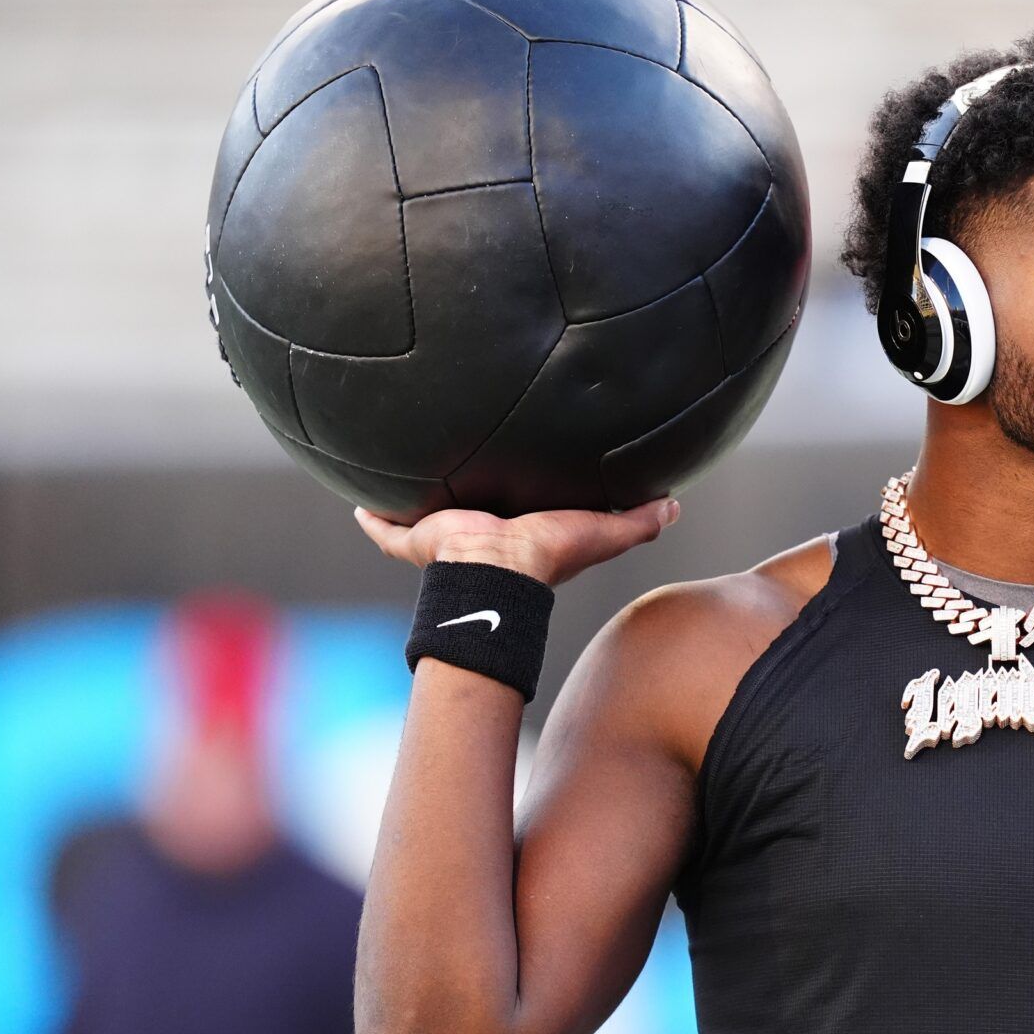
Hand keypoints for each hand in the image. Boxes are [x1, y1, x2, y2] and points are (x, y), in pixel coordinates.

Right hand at [354, 498, 678, 586]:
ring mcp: (443, 537)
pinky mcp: (415, 535)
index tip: (523, 474)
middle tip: (461, 464)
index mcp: (519, 532)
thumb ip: (640, 522)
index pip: (519, 508)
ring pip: (425, 515)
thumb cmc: (546, 556)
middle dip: (464, 491)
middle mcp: (480, 531)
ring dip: (416, 499)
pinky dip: (371, 516)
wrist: (495, 569)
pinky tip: (356, 499)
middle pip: (468, 509)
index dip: (521, 495)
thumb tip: (676, 503)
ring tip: (406, 468)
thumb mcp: (602, 533)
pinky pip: (384, 526)